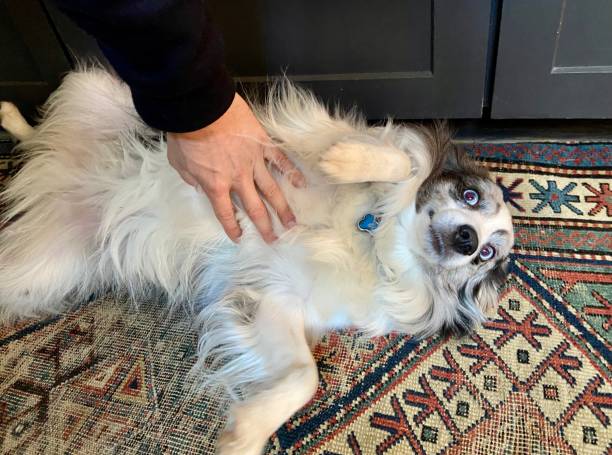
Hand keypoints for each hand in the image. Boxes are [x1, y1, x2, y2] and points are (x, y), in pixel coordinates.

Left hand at [167, 93, 304, 242]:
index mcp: (215, 185)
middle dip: (264, 226)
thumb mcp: (179, 162)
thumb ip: (190, 178)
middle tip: (274, 239)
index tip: (239, 237)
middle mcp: (237, 178)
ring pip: (271, 190)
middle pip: (254, 208)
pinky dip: (291, 173)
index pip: (225, 213)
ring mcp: (252, 162)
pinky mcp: (262, 145)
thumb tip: (197, 186)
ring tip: (291, 223)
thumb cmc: (187, 133)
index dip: (233, 228)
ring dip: (282, 208)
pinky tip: (301, 183)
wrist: (201, 107)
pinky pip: (280, 161)